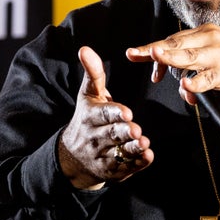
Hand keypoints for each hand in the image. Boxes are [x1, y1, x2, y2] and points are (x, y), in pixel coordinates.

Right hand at [59, 46, 152, 189]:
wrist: (72, 156)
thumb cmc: (87, 118)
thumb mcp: (88, 95)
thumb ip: (92, 73)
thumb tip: (85, 49)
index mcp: (90, 117)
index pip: (102, 115)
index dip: (114, 113)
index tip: (127, 112)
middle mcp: (95, 137)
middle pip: (111, 134)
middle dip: (124, 132)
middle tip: (137, 130)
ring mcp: (103, 155)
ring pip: (119, 153)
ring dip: (132, 149)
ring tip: (144, 143)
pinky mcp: (113, 170)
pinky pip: (126, 168)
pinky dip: (137, 164)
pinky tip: (147, 157)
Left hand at [125, 23, 219, 107]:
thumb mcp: (207, 60)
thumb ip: (186, 67)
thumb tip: (163, 77)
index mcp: (203, 33)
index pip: (173, 39)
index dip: (152, 49)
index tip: (134, 54)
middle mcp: (210, 39)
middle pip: (176, 44)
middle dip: (154, 51)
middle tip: (136, 53)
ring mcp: (218, 55)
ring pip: (189, 57)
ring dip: (171, 58)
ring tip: (156, 57)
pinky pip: (207, 79)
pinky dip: (196, 83)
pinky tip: (187, 86)